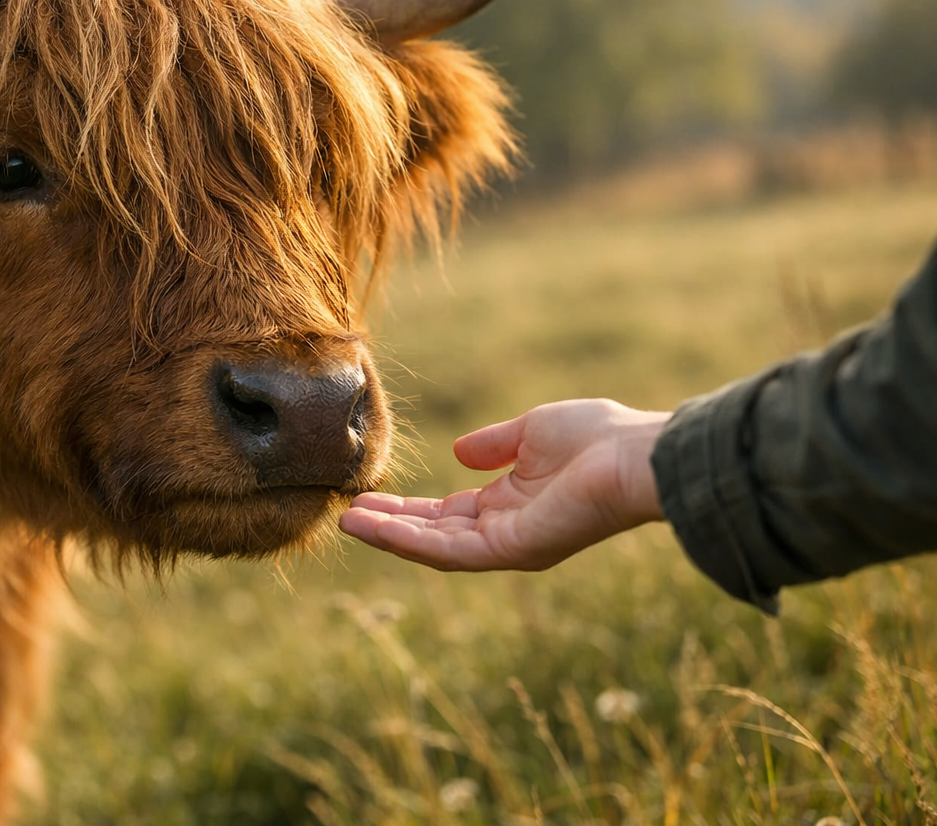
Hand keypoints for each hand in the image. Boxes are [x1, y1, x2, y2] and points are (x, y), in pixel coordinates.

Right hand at [339, 399, 669, 570]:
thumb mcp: (532, 431)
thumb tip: (459, 453)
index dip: (410, 507)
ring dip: (390, 536)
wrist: (636, 455)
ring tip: (348, 521)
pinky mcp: (511, 550)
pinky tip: (376, 524)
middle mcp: (507, 532)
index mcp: (512, 504)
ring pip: (435, 548)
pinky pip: (449, 551)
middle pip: (435, 535)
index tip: (371, 496)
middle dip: (391, 525)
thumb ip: (494, 444)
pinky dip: (408, 540)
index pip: (449, 514)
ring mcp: (508, 545)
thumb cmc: (598, 437)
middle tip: (348, 513)